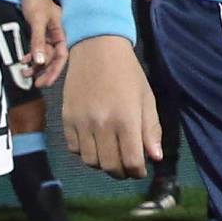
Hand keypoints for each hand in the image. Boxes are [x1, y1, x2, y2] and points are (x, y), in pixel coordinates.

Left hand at [21, 0, 67, 89]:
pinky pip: (39, 50)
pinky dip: (32, 56)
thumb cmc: (38, 1)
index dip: (55, 71)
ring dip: (36, 66)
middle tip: (37, 84)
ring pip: (45, 56)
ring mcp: (51, 36)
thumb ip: (38, 41)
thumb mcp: (38, 22)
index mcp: (63, 33)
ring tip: (26, 73)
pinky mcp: (43, 35)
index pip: (62, 57)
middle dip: (45, 72)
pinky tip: (24, 61)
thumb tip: (40, 60)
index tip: (46, 82)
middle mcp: (59, 36)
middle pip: (54, 59)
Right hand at [60, 34, 162, 177]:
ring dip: (102, 164)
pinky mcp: (66, 118)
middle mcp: (103, 124)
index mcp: (126, 118)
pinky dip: (85, 152)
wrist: (97, 48)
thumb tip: (155, 157)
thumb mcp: (146, 98)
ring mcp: (82, 122)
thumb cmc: (127, 72)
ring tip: (110, 155)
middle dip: (121, 172)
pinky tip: (94, 143)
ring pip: (90, 161)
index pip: (131, 161)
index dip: (137, 171)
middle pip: (110, 166)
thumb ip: (151, 129)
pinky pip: (74, 148)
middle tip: (126, 166)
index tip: (140, 169)